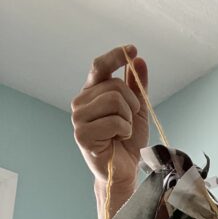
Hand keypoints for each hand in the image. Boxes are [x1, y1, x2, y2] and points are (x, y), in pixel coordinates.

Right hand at [71, 45, 148, 192]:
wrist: (124, 169)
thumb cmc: (127, 141)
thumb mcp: (137, 110)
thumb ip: (136, 86)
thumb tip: (138, 60)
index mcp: (92, 93)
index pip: (100, 67)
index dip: (116, 56)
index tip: (132, 49)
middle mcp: (81, 101)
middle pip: (115, 85)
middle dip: (132, 104)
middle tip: (129, 121)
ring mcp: (78, 117)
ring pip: (115, 100)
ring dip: (128, 118)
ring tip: (123, 131)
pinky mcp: (82, 134)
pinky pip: (114, 121)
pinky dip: (124, 131)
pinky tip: (118, 140)